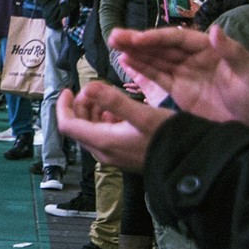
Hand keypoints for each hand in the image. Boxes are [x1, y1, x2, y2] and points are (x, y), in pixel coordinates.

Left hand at [55, 84, 174, 171]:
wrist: (185, 161)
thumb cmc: (165, 136)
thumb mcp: (141, 114)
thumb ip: (113, 101)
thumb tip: (88, 87)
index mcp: (103, 141)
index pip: (68, 125)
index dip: (64, 106)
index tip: (68, 89)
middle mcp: (102, 152)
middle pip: (77, 128)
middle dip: (79, 106)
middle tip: (92, 89)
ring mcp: (112, 156)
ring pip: (90, 131)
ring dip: (91, 112)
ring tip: (104, 97)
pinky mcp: (121, 155)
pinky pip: (103, 137)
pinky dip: (102, 121)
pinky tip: (116, 112)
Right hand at [110, 24, 248, 135]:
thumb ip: (233, 53)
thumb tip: (215, 30)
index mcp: (209, 49)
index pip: (177, 39)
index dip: (156, 38)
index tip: (136, 39)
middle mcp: (194, 58)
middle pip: (161, 47)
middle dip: (138, 42)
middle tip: (114, 37)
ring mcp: (185, 75)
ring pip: (155, 60)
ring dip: (135, 53)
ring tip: (113, 46)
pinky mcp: (180, 92)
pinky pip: (157, 78)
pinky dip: (141, 71)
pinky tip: (125, 63)